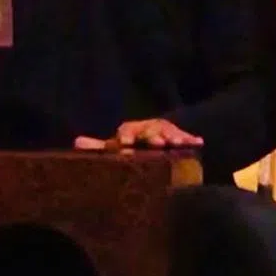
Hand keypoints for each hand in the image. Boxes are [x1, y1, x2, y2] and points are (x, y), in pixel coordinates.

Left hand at [73, 118, 203, 149]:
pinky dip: (192, 139)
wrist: (155, 134)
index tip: (125, 146)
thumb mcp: (116, 144)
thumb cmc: (132, 142)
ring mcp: (165, 132)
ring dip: (174, 138)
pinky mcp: (179, 136)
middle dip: (154, 137)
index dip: (126, 137)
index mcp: (131, 130)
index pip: (127, 131)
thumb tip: (75, 143)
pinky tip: (199, 142)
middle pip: (151, 131)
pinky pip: (186, 137)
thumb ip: (99, 147)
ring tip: (177, 144)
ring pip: (169, 134)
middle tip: (159, 144)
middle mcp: (149, 128)